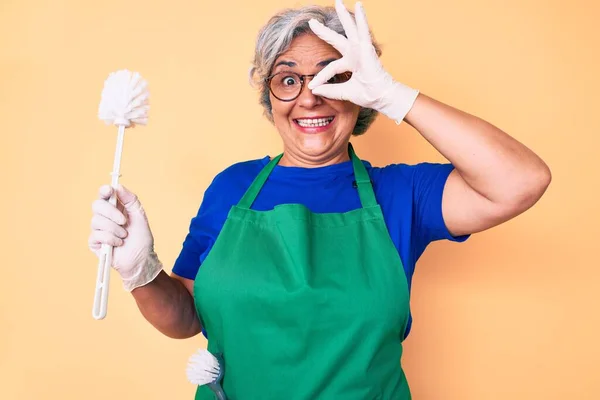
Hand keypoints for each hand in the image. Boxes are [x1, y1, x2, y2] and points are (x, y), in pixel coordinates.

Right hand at [88, 184, 161, 290]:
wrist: (141, 259)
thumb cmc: (141, 237)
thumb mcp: (139, 215)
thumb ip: (130, 199)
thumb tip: (118, 186)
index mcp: (115, 208)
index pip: (103, 194)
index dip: (104, 191)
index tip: (109, 191)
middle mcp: (104, 217)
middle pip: (97, 205)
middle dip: (112, 213)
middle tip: (124, 221)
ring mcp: (98, 229)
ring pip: (97, 221)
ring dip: (115, 229)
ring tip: (124, 236)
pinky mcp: (95, 242)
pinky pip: (97, 235)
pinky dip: (111, 239)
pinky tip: (119, 243)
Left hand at [307, 0, 418, 123]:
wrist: (380, 97)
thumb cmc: (367, 94)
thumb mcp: (343, 92)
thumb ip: (329, 89)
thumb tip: (314, 89)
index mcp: (349, 64)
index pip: (330, 67)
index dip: (320, 76)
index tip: (312, 86)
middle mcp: (354, 54)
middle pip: (336, 40)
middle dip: (324, 31)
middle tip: (312, 21)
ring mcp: (360, 49)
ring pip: (349, 29)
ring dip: (344, 15)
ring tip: (337, 2)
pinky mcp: (367, 47)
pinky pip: (363, 29)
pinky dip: (361, 18)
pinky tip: (359, 5)